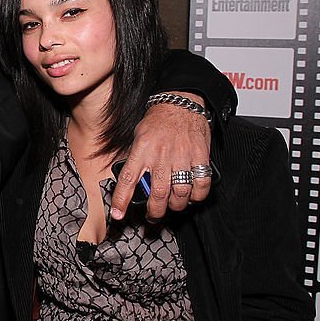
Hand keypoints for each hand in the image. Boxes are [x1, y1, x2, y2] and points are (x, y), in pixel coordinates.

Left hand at [110, 92, 211, 221]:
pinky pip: (201, 184)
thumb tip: (131, 183)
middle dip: (155, 211)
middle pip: (158, 194)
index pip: (128, 180)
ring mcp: (182, 157)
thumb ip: (135, 160)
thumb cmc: (158, 121)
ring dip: (176, 206)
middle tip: (153, 217)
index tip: (118, 215)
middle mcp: (161, 156)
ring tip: (172, 207)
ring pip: (180, 193)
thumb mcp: (138, 137)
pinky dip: (197, 196)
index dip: (122, 200)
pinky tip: (192, 197)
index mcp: (142, 150)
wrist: (181, 103)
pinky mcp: (200, 157)